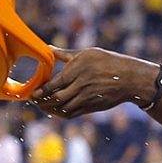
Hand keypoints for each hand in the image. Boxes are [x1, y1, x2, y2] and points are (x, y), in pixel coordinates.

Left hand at [33, 47, 161, 117]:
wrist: (129, 79)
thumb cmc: (108, 62)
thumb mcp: (87, 53)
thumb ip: (65, 54)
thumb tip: (48, 48)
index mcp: (79, 69)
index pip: (54, 83)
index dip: (41, 90)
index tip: (32, 92)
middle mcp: (81, 85)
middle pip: (56, 98)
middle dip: (42, 101)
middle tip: (33, 100)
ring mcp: (87, 98)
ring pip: (62, 108)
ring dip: (49, 109)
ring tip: (41, 105)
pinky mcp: (91, 107)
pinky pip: (72, 114)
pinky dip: (60, 114)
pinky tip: (54, 110)